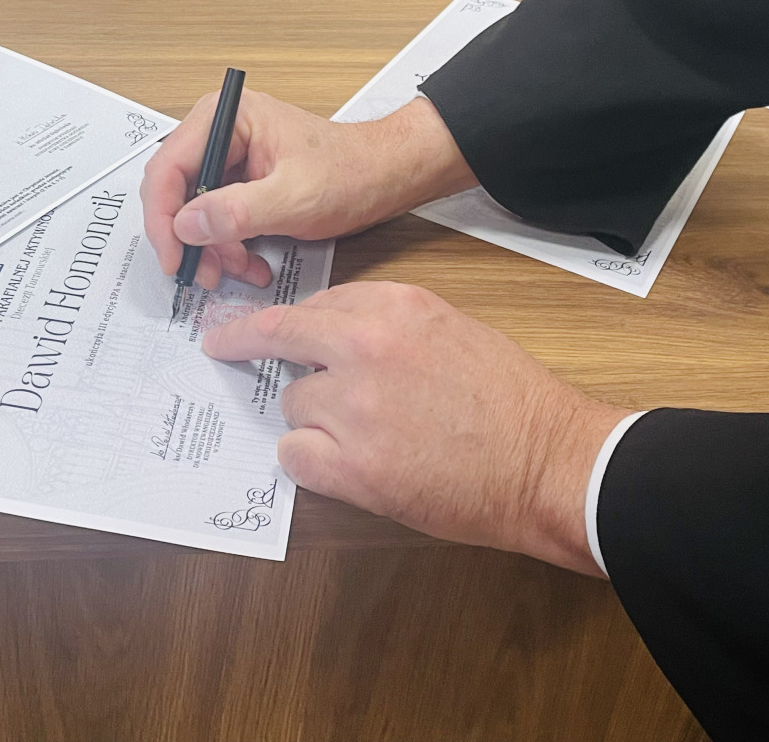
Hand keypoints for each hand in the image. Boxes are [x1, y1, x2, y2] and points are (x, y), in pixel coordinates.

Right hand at [141, 91, 475, 289]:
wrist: (383, 176)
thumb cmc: (351, 172)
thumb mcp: (294, 197)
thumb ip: (237, 210)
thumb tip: (186, 224)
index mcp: (226, 117)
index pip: (167, 167)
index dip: (162, 217)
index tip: (173, 256)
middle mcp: (220, 131)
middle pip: (174, 191)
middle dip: (188, 238)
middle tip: (201, 273)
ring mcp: (228, 157)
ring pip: (192, 212)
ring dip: (210, 249)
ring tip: (236, 272)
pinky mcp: (238, 181)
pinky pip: (214, 219)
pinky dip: (227, 247)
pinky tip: (249, 264)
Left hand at [204, 282, 629, 576]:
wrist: (547, 461)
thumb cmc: (511, 399)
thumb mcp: (450, 328)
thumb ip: (386, 325)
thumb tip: (329, 335)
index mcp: (395, 306)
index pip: (314, 303)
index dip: (284, 319)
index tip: (252, 322)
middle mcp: (365, 347)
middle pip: (280, 339)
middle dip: (246, 342)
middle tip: (220, 347)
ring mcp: (355, 407)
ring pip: (292, 403)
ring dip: (312, 419)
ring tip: (364, 436)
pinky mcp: (354, 466)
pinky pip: (294, 454)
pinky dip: (309, 460)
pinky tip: (343, 465)